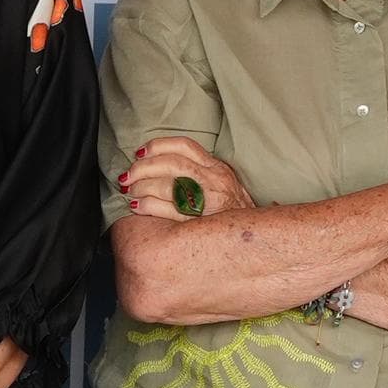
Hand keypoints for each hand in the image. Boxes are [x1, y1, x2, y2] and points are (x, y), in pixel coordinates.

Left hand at [117, 134, 255, 222]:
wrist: (260, 241)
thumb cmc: (236, 216)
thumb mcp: (226, 186)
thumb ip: (203, 173)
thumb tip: (165, 167)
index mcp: (218, 169)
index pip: (185, 146)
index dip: (158, 145)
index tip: (140, 152)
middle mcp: (215, 181)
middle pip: (171, 164)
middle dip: (143, 167)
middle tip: (128, 175)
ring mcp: (209, 202)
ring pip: (167, 184)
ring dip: (142, 185)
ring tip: (130, 191)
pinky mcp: (201, 223)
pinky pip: (167, 209)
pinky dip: (148, 205)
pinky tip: (137, 207)